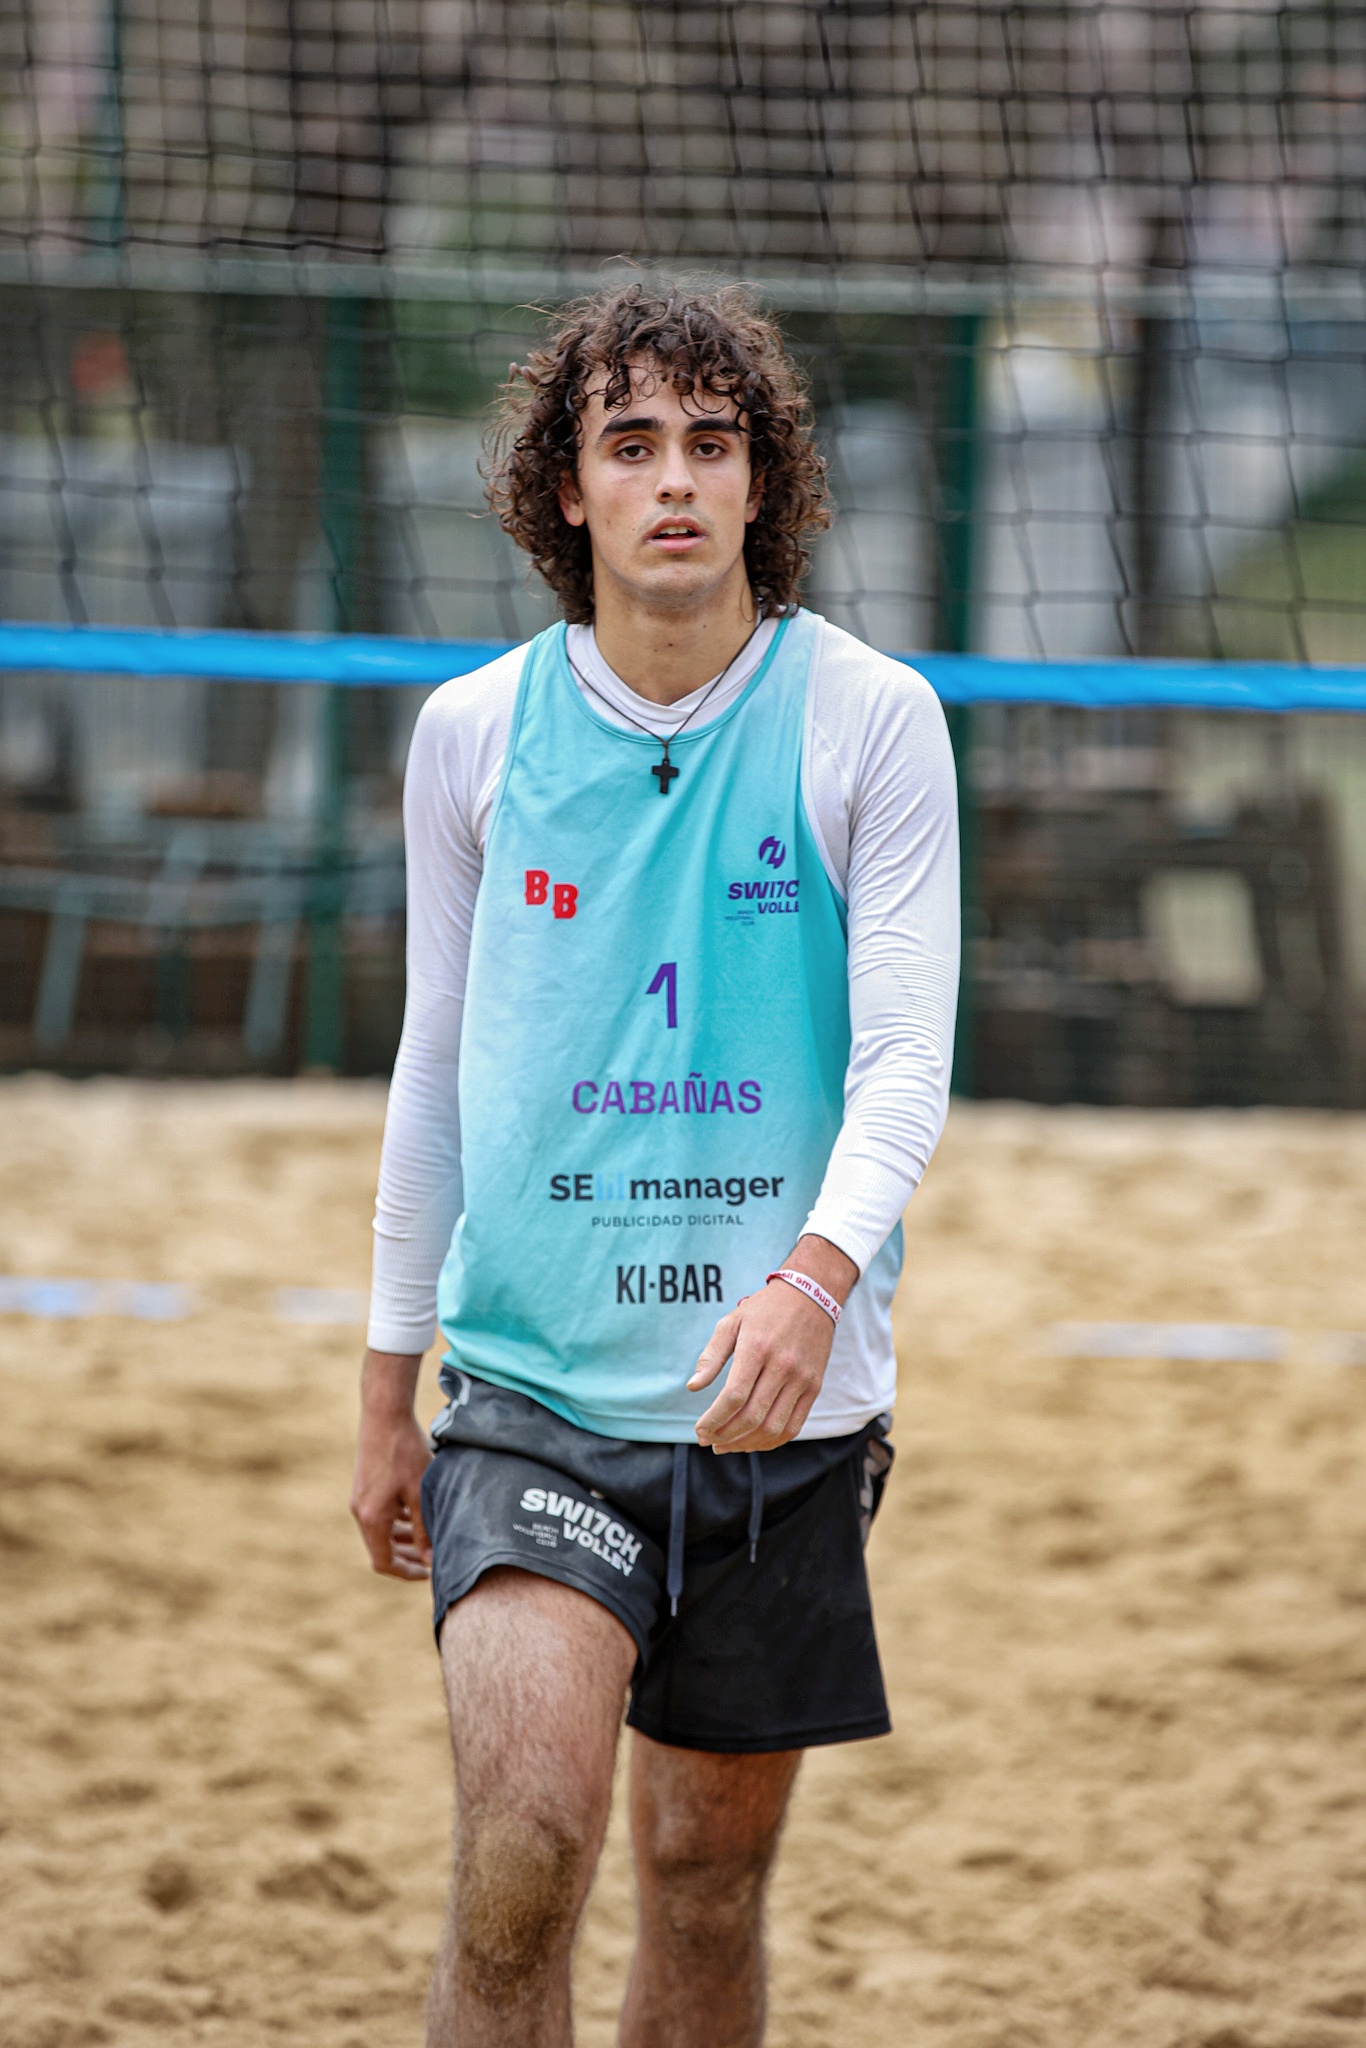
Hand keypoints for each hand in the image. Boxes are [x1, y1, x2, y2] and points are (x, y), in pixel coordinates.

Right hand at [349, 1350, 432, 1579]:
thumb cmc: (405, 1452)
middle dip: (407, 1558)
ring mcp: (360, 1499)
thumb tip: (430, 1561)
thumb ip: (424, 1530)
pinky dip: (396, 1521)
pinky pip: (379, 1515)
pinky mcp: (364, 1487)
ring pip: (381, 1532)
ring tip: (427, 1540)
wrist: (384, 1415)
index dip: (407, 1572)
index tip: (429, 1573)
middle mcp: (360, 1512)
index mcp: (372, 1518)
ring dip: (402, 1539)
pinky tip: (416, 1516)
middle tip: (431, 1560)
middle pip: (381, 1549)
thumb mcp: (421, 1493)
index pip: (384, 1562)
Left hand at [688, 1236, 856, 1453]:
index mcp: (757, 1349)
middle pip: (752, 1416)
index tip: (699, 1430)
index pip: (733, 1396)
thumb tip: (692, 1387)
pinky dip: (772, 1441)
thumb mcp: (732, 1322)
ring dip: (746, 1443)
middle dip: (725, 1435)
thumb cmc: (765, 1310)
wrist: (812, 1296)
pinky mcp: (814, 1387)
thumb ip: (711, 1356)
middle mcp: (782, 1366)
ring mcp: (802, 1379)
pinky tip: (753, 1442)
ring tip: (727, 1445)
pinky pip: (794, 1426)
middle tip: (708, 1441)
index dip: (713, 1420)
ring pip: (773, 1427)